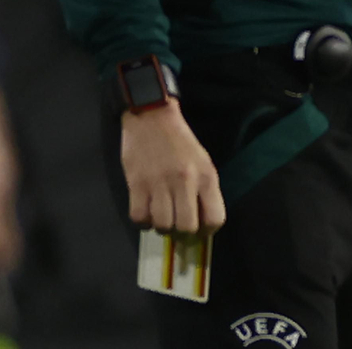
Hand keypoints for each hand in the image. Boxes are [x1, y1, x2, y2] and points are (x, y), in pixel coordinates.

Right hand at [120, 101, 225, 233]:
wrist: (152, 118)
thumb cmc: (180, 143)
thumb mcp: (203, 163)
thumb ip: (204, 191)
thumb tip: (200, 222)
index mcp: (206, 176)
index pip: (215, 218)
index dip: (207, 232)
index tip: (200, 232)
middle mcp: (185, 182)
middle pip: (186, 227)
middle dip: (182, 234)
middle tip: (177, 227)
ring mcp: (160, 184)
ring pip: (162, 225)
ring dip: (161, 226)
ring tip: (161, 216)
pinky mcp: (136, 184)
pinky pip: (139, 218)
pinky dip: (142, 220)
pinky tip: (146, 211)